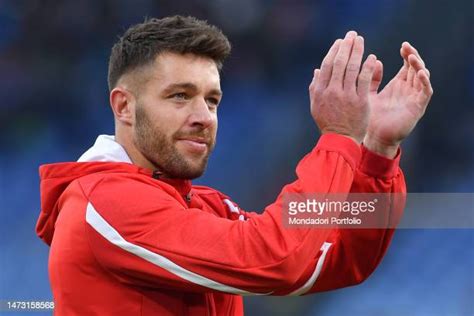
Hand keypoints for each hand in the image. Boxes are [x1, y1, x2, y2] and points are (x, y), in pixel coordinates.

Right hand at [309, 31, 376, 143]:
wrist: (340, 140)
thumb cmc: (328, 123)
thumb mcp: (316, 106)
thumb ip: (315, 87)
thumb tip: (317, 70)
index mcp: (320, 91)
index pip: (327, 65)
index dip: (334, 51)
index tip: (340, 42)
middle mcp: (332, 91)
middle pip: (339, 63)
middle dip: (346, 46)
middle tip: (352, 35)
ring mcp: (346, 96)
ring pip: (351, 68)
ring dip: (357, 51)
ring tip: (361, 41)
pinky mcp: (360, 101)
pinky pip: (364, 79)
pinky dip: (368, 66)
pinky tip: (372, 57)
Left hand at [364, 42, 433, 157]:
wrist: (374, 139)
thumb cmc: (371, 118)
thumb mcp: (369, 94)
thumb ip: (372, 79)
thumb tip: (377, 60)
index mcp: (398, 85)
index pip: (407, 65)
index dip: (407, 54)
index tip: (403, 45)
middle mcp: (408, 90)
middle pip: (416, 68)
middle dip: (413, 56)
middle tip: (407, 47)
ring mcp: (414, 98)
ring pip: (423, 77)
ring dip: (419, 66)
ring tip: (412, 57)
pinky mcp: (417, 107)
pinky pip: (425, 91)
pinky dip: (424, 81)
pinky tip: (419, 73)